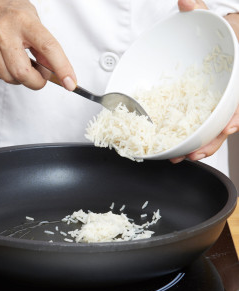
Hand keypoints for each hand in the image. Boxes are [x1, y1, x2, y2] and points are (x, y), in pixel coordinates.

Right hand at [0, 0, 75, 89]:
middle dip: (36, 82)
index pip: (48, 47)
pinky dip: (9, 75)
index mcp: (24, 21)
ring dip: (22, 79)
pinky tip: (10, 62)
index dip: (62, 67)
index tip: (70, 83)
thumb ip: (45, 46)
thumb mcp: (34, 22)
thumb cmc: (12, 14)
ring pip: (10, 78)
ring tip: (24, 64)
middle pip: (22, 72)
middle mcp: (5, 32)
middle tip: (41, 76)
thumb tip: (56, 71)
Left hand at [170, 0, 238, 163]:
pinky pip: (199, 127)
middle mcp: (229, 96)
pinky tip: (176, 147)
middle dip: (210, 142)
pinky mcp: (203, 110)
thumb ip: (201, 12)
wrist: (228, 42)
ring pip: (211, 131)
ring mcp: (217, 105)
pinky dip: (189, 139)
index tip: (228, 129)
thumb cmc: (225, 36)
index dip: (236, 117)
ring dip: (197, 146)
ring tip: (178, 157)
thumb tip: (185, 1)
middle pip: (225, 124)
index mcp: (237, 81)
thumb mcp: (217, 24)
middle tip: (192, 154)